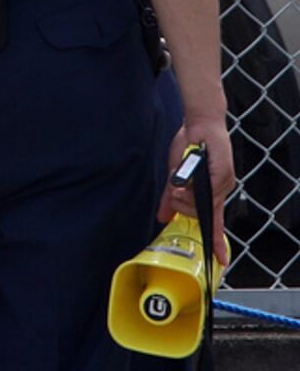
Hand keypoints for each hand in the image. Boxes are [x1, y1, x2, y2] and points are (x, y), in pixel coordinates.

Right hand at [158, 119, 235, 266]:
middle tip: (173, 190)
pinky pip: (206, 191)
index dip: (216, 241)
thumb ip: (171, 196)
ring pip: (198, 203)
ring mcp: (222, 183)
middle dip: (180, 205)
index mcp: (210, 193)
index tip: (219, 260)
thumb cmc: (188, 146)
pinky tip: (185, 187)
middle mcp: (219, 191)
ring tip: (181, 176)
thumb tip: (162, 217)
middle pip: (197, 214)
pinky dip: (192, 189)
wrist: (198, 123)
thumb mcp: (175, 174)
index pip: (213, 222)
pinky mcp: (221, 173)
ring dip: (182, 193)